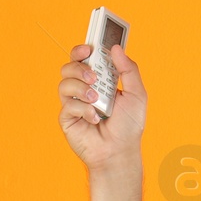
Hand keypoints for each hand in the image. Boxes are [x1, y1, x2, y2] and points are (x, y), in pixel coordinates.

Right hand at [57, 42, 146, 170]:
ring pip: (64, 83)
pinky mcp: (67, 118)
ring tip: (96, 100)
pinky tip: (95, 118)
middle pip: (69, 66)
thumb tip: (116, 48)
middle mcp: (84, 89)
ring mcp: (74, 103)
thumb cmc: (128, 126)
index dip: (82, 50)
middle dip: (79, 67)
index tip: (88, 48)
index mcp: (99, 80)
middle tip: (93, 76)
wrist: (120, 152)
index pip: (85, 58)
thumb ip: (128, 70)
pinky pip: (68, 105)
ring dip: (81, 88)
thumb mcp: (136, 94)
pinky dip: (83, 109)